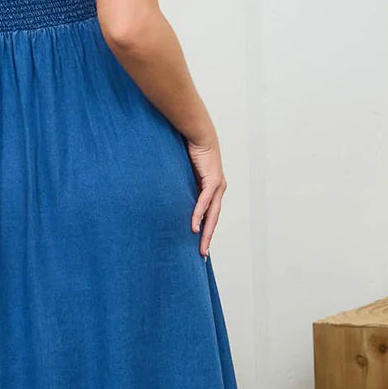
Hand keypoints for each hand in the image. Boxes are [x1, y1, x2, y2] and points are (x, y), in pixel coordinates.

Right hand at [186, 135, 225, 257]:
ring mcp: (217, 186)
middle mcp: (218, 190)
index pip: (210, 215)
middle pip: (213, 219)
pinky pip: (205, 200)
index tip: (199, 246)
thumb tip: (169, 198)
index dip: (205, 230)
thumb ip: (182, 187)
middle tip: (202, 255)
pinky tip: (193, 226)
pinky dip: (198, 213)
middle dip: (207, 238)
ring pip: (212, 214)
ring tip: (200, 246)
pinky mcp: (213, 179)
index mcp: (212, 190)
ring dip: (205, 231)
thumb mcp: (186, 174)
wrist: (199, 133)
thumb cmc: (190, 151)